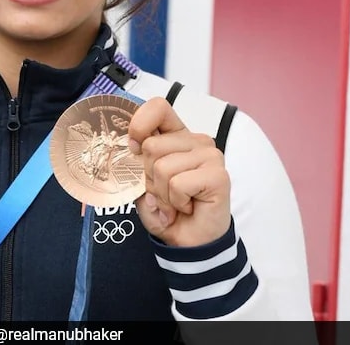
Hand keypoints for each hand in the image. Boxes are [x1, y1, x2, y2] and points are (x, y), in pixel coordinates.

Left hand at [128, 98, 230, 246]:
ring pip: (162, 167)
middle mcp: (195, 141)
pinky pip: (178, 184)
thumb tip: (132, 144)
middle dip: (149, 177)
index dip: (139, 125)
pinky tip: (188, 207)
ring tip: (176, 202)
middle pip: (152, 145)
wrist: (189, 243)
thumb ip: (136, 160)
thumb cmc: (168, 209)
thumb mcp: (142, 182)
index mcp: (176, 136)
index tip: (134, 148)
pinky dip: (175, 202)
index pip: (158, 107)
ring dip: (162, 193)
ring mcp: (210, 156)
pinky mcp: (218, 175)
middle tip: (165, 192)